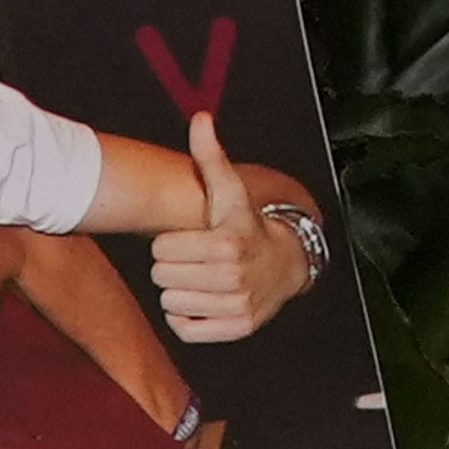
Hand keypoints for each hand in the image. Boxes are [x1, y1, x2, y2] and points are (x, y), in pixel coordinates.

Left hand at [147, 112, 310, 343]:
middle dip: (173, 266)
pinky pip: (183, 329)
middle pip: (161, 277)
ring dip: (179, 291)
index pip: (161, 249)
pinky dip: (186, 317)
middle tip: (198, 259)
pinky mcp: (236, 329)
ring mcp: (236, 305)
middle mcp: (234, 277)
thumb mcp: (229, 192)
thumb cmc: (247, 225)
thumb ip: (210, 157)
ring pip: (169, 302)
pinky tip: (205, 299)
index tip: (195, 239)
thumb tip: (200, 119)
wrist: (287, 264)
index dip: (172, 243)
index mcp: (227, 243)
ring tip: (203, 278)